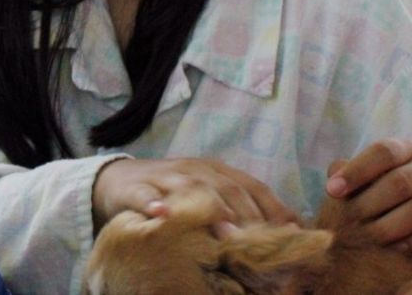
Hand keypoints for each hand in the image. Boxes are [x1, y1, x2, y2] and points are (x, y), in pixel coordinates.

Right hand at [91, 157, 297, 234]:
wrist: (117, 179)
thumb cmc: (171, 194)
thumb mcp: (206, 197)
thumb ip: (238, 210)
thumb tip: (284, 233)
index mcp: (217, 172)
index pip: (252, 187)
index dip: (274, 207)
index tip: (294, 232)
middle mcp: (195, 170)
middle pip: (226, 188)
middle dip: (247, 214)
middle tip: (261, 242)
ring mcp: (165, 177)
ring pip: (191, 189)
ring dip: (210, 209)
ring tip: (225, 231)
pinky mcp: (135, 188)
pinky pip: (145, 196)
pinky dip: (153, 204)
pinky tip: (161, 215)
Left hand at [326, 138, 411, 254]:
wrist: (408, 221)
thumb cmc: (373, 196)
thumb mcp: (358, 181)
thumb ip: (343, 177)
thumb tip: (333, 184)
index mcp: (403, 150)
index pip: (383, 152)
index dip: (356, 170)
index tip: (332, 191)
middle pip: (401, 182)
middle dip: (371, 204)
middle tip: (349, 224)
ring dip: (392, 227)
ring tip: (370, 239)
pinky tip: (398, 250)